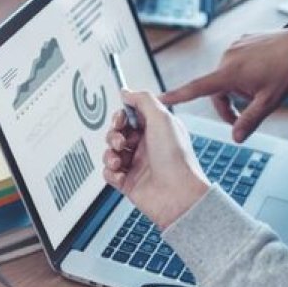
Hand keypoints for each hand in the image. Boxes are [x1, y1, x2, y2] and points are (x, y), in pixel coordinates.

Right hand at [103, 90, 209, 229]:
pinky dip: (111, 173)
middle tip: (121, 142)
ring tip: (119, 161)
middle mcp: (147, 146)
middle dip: (113, 135)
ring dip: (110, 154)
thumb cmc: (176, 158)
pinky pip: (109, 173)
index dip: (121, 116)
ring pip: (110, 152)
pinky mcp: (129, 182)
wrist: (178, 195)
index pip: (131, 116)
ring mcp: (137, 165)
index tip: (120, 119)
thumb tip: (127, 91)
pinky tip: (121, 175)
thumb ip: (143, 100)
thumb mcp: (162, 118)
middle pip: (117, 133)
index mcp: (156, 130)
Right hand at [160, 27, 287, 142]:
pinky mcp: (240, 41)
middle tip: (246, 114)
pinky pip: (234, 63)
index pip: (197, 88)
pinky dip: (242, 73)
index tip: (159, 98)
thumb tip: (236, 139)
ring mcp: (233, 48)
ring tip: (259, 89)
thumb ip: (250, 121)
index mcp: (230, 73)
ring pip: (226, 77)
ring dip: (236, 89)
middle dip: (228, 105)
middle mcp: (227, 57)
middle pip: (216, 90)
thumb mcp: (269, 102)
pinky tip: (260, 74)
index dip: (177, 95)